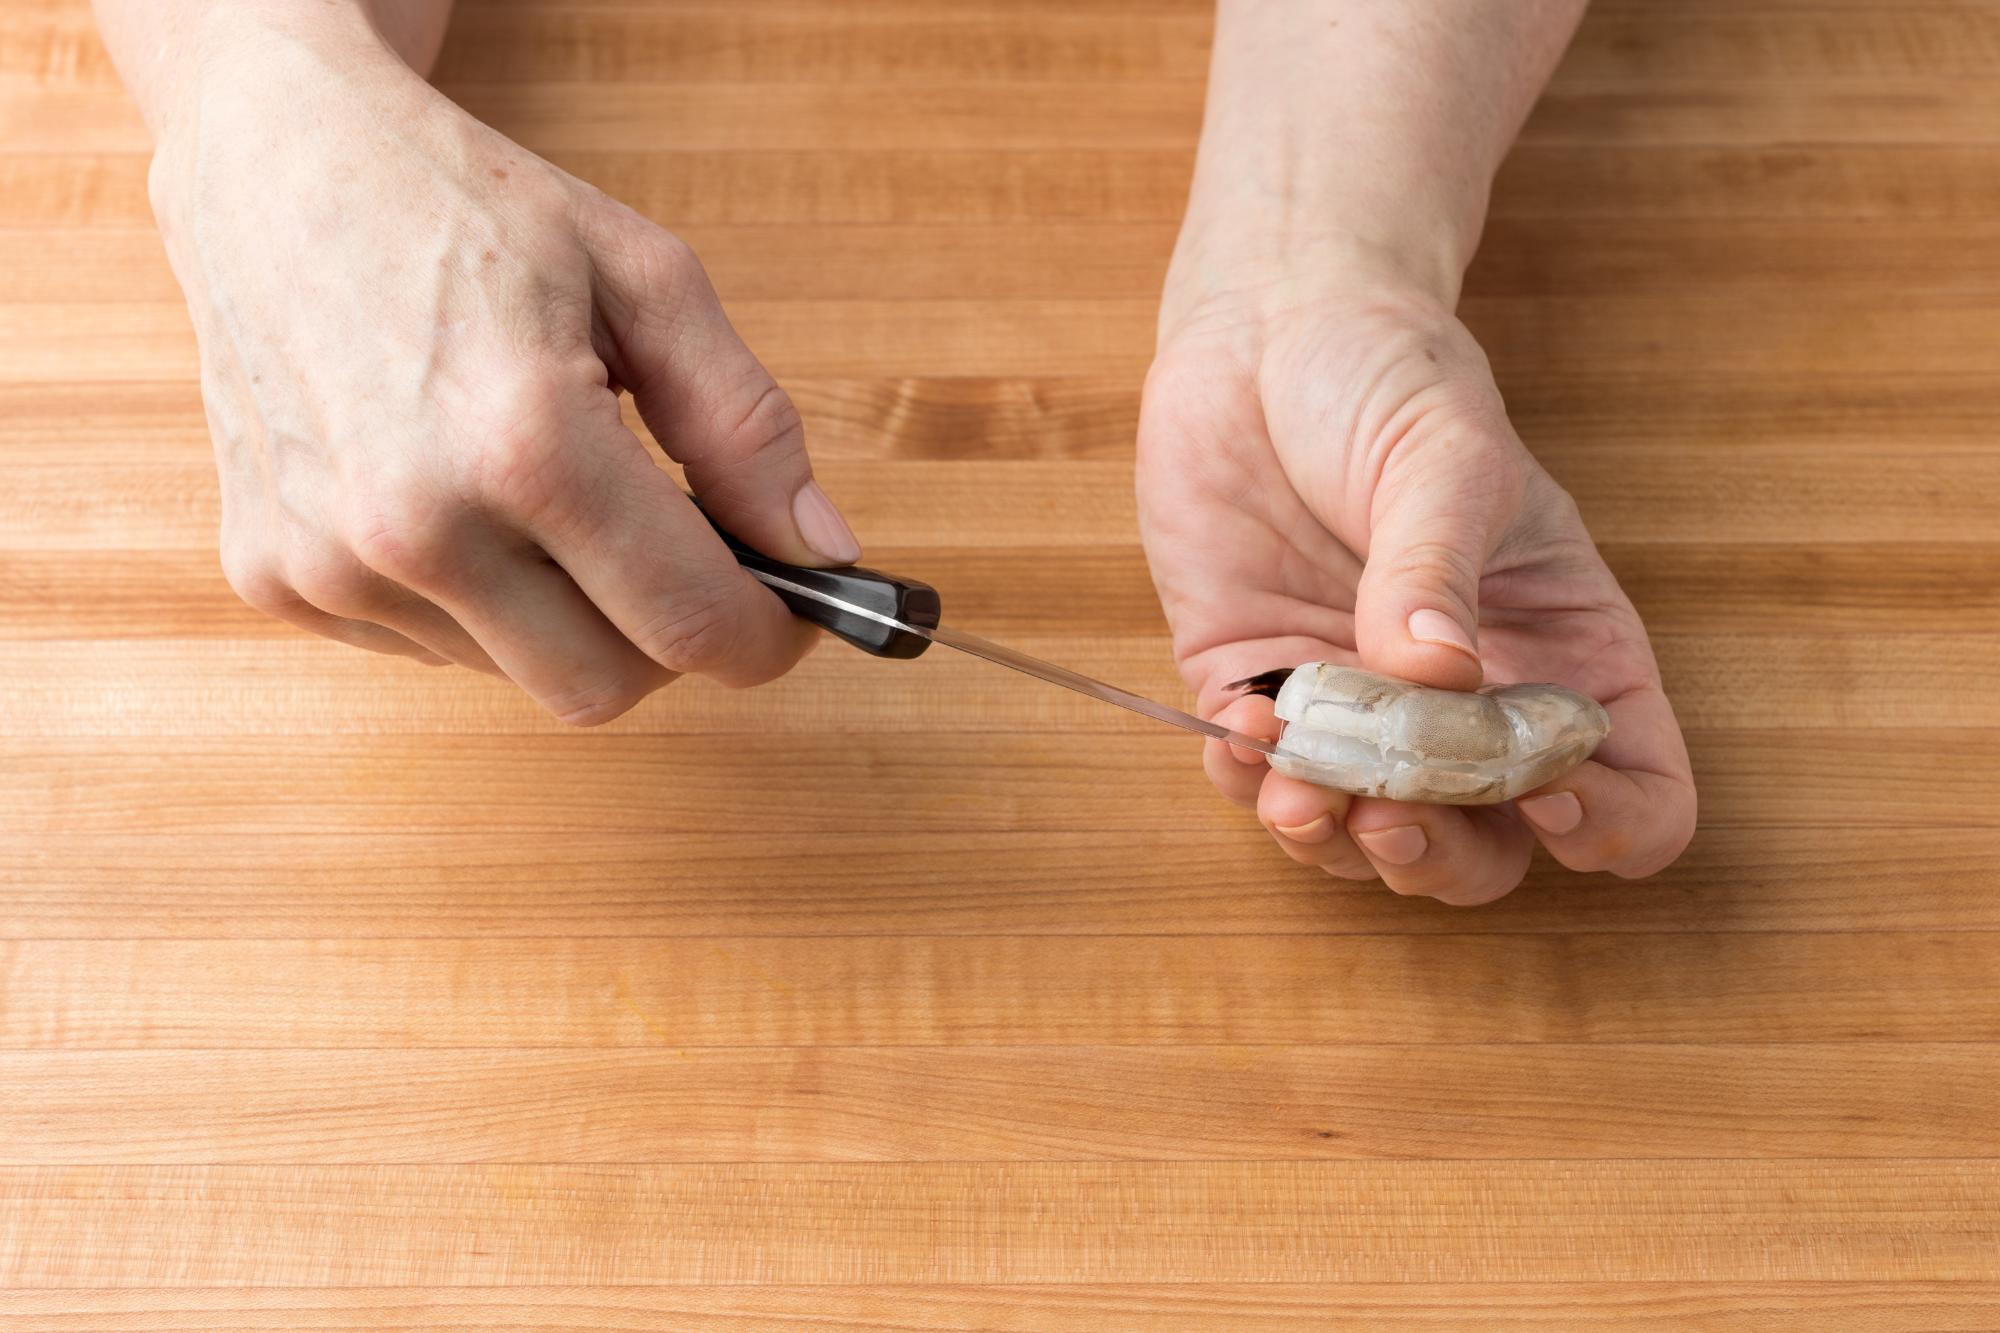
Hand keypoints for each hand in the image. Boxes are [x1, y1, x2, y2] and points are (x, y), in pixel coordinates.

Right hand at [147, 8, 859, 722]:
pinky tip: (460, 498)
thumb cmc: (463, 208)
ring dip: (566, 615)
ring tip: (545, 491)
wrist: (273, 164)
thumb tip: (820, 548)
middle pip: (604, 687)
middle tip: (682, 556)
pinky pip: (430, 646)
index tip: (793, 618)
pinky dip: (476, 601)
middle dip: (668, 639)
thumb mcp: (644, 280)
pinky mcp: (273, 578)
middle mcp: (414, 524)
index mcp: (524, 441)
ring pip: (517, 674)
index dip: (767, 639)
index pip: (689, 625)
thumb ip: (745, 426)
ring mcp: (330, 564)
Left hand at [1137, 270, 1695, 903]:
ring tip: (1302, 794)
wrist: (1266, 334)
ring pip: (1371, 838)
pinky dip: (1249, 782)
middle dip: (1444, 854)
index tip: (1546, 795)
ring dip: (1338, 842)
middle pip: (1491, 847)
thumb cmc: (1392, 380)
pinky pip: (1259, 779)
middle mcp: (1469, 703)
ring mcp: (1360, 709)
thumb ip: (1438, 569)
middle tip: (1392, 814)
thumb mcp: (1446, 458)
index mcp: (1564, 650)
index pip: (1636, 785)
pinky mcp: (1258, 688)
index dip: (1611, 821)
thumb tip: (1435, 673)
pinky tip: (1241, 732)